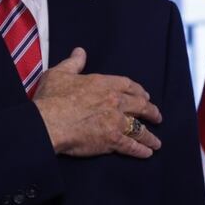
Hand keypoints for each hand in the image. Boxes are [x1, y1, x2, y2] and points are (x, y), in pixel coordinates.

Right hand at [32, 47, 161, 157]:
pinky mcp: (112, 140)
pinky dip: (140, 150)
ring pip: (139, 128)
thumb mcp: (60, 73)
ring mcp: (116, 121)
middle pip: (140, 106)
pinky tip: (147, 153)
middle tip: (157, 117)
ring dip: (149, 135)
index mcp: (104, 84)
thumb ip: (73, 63)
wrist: (47, 122)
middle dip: (151, 112)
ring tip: (156, 142)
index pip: (128, 85)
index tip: (145, 96)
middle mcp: (115, 101)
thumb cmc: (51, 98)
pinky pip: (131, 145)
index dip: (139, 91)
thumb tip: (80, 51)